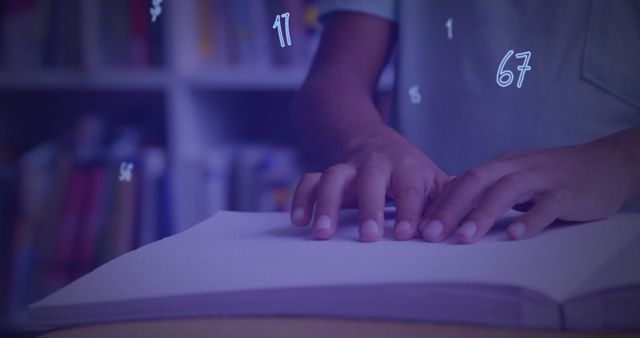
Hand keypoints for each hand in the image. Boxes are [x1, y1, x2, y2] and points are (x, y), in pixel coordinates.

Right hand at [291, 127, 447, 241]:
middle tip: (369, 236)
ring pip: (334, 176)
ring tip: (322, 233)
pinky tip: (299, 220)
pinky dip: (301, 198)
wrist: (373, 140)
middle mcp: (376, 164)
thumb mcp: (433, 180)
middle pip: (371, 178)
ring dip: (327, 203)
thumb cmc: (409, 171)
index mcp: (407, 167)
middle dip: (369, 207)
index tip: (406, 235)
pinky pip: (310, 180)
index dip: (410, 211)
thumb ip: (447, 201)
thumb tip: (464, 225)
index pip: (411, 188)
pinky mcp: (327, 173)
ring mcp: (349, 167)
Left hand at [420, 140, 634, 243]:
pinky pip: (547, 205)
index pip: (464, 181)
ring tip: (464, 237)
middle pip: (476, 182)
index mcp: (502, 165)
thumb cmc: (555, 174)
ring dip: (483, 214)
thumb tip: (453, 205)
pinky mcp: (568, 191)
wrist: (607, 162)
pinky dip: (530, 219)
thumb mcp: (517, 176)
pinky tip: (516, 235)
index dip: (440, 202)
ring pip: (507, 191)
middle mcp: (517, 167)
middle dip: (450, 208)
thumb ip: (489, 189)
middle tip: (430, 234)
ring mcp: (543, 177)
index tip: (419, 225)